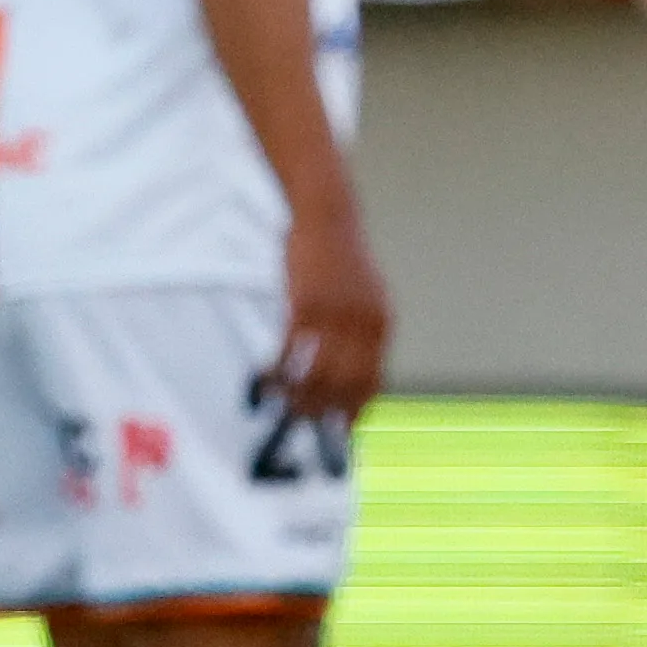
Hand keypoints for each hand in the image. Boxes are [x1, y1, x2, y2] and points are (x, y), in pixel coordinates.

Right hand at [277, 204, 390, 423]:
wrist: (328, 214)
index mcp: (380, 324)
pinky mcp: (307, 304)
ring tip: (281, 408)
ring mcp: (336, 315)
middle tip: (301, 425)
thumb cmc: (338, 254)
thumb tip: (345, 365)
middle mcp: (363, 324)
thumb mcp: (361, 293)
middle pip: (345, 385)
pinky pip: (292, 351)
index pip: (372, 382)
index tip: (339, 432)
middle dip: (322, 412)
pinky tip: (266, 379)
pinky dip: (278, 370)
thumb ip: (359, 328)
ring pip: (317, 374)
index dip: (354, 411)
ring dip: (297, 397)